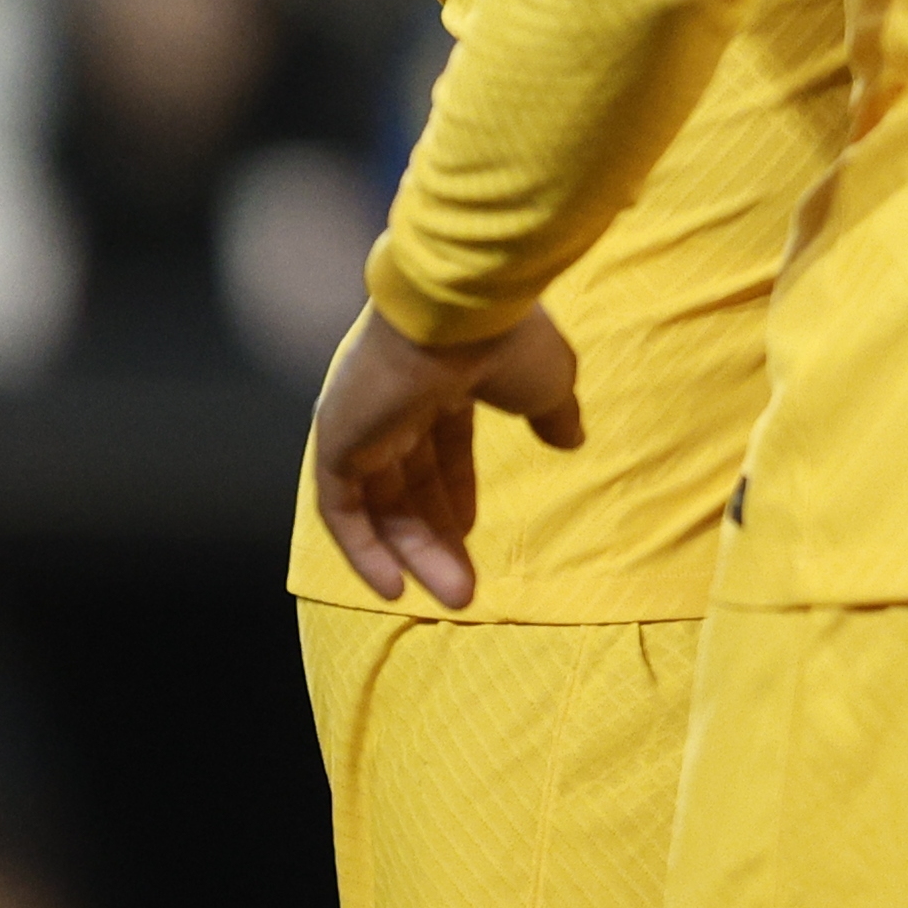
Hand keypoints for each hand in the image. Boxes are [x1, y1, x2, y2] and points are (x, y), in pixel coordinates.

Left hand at [302, 296, 584, 606]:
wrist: (459, 312)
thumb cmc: (508, 339)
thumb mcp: (547, 381)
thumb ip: (552, 413)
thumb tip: (571, 438)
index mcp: (437, 375)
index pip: (440, 442)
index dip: (456, 489)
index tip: (473, 528)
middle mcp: (391, 400)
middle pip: (409, 481)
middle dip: (438, 534)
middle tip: (465, 584)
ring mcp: (360, 422)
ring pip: (382, 503)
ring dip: (414, 553)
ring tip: (455, 595)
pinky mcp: (336, 445)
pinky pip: (341, 511)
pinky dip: (363, 551)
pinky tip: (393, 588)